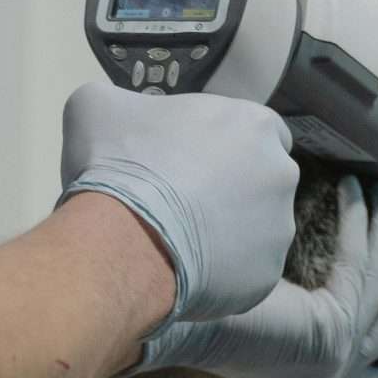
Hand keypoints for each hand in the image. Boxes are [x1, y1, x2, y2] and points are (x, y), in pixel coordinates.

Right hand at [59, 83, 298, 327]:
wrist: (121, 238)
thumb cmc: (117, 161)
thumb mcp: (96, 106)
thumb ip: (123, 103)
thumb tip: (118, 115)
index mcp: (253, 124)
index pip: (256, 130)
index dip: (224, 144)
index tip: (192, 159)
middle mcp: (280, 173)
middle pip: (261, 179)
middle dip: (231, 189)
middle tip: (184, 201)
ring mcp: (279, 228)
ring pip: (257, 229)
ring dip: (227, 231)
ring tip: (180, 240)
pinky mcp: (267, 274)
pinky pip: (245, 270)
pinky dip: (221, 271)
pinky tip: (185, 268)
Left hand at [138, 177, 377, 377]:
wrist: (156, 306)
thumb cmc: (181, 291)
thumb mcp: (247, 292)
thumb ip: (279, 289)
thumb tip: (275, 236)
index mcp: (298, 377)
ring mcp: (328, 363)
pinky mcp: (331, 336)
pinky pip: (363, 273)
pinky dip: (363, 228)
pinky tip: (356, 189)